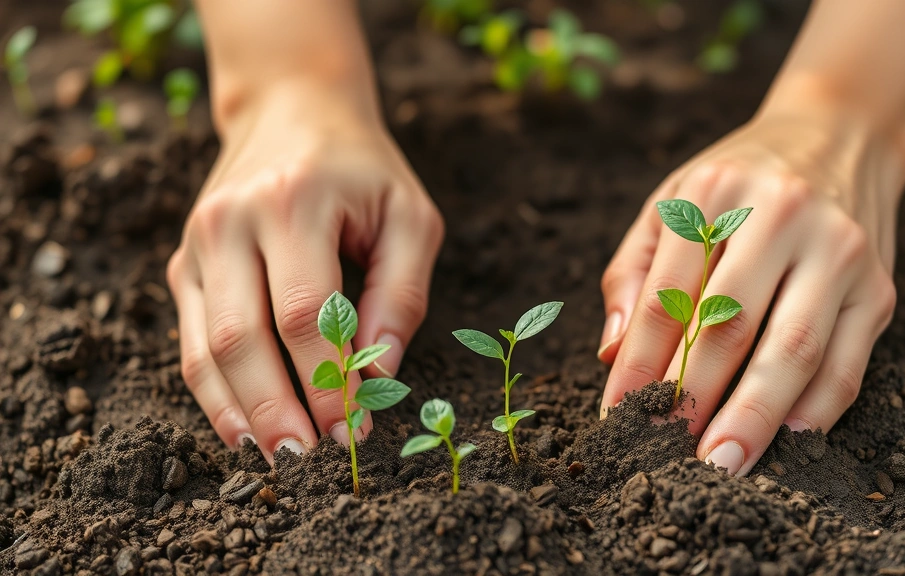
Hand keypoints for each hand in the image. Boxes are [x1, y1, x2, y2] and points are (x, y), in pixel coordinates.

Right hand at [167, 82, 443, 462]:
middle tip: (310, 463)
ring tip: (275, 462)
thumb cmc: (363, 168)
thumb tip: (379, 374)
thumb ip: (402, 293)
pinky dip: (214, 391)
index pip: (306, 311)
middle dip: (277, 409)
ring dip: (240, 412)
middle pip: (241, 337)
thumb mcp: (409, 216)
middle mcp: (231, 221)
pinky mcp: (183, 263)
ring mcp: (198, 243)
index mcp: (294, 202)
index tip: (356, 429)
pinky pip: (188, 340)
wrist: (291, 108)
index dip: (329, 379)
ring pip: (204, 347)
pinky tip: (243, 428)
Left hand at [598, 110, 904, 475]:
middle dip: (692, 398)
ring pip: (792, 349)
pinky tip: (783, 441)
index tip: (616, 416)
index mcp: (716, 191)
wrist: (842, 132)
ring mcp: (838, 252)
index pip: (668, 296)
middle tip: (663, 451)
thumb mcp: (674, 199)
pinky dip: (814, 410)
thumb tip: (611, 351)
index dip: (638, 364)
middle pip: (729, 325)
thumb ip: (634, 271)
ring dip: (753, 416)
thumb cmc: (740, 179)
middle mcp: (783, 215)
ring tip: (721, 462)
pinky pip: (846, 363)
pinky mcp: (878, 286)